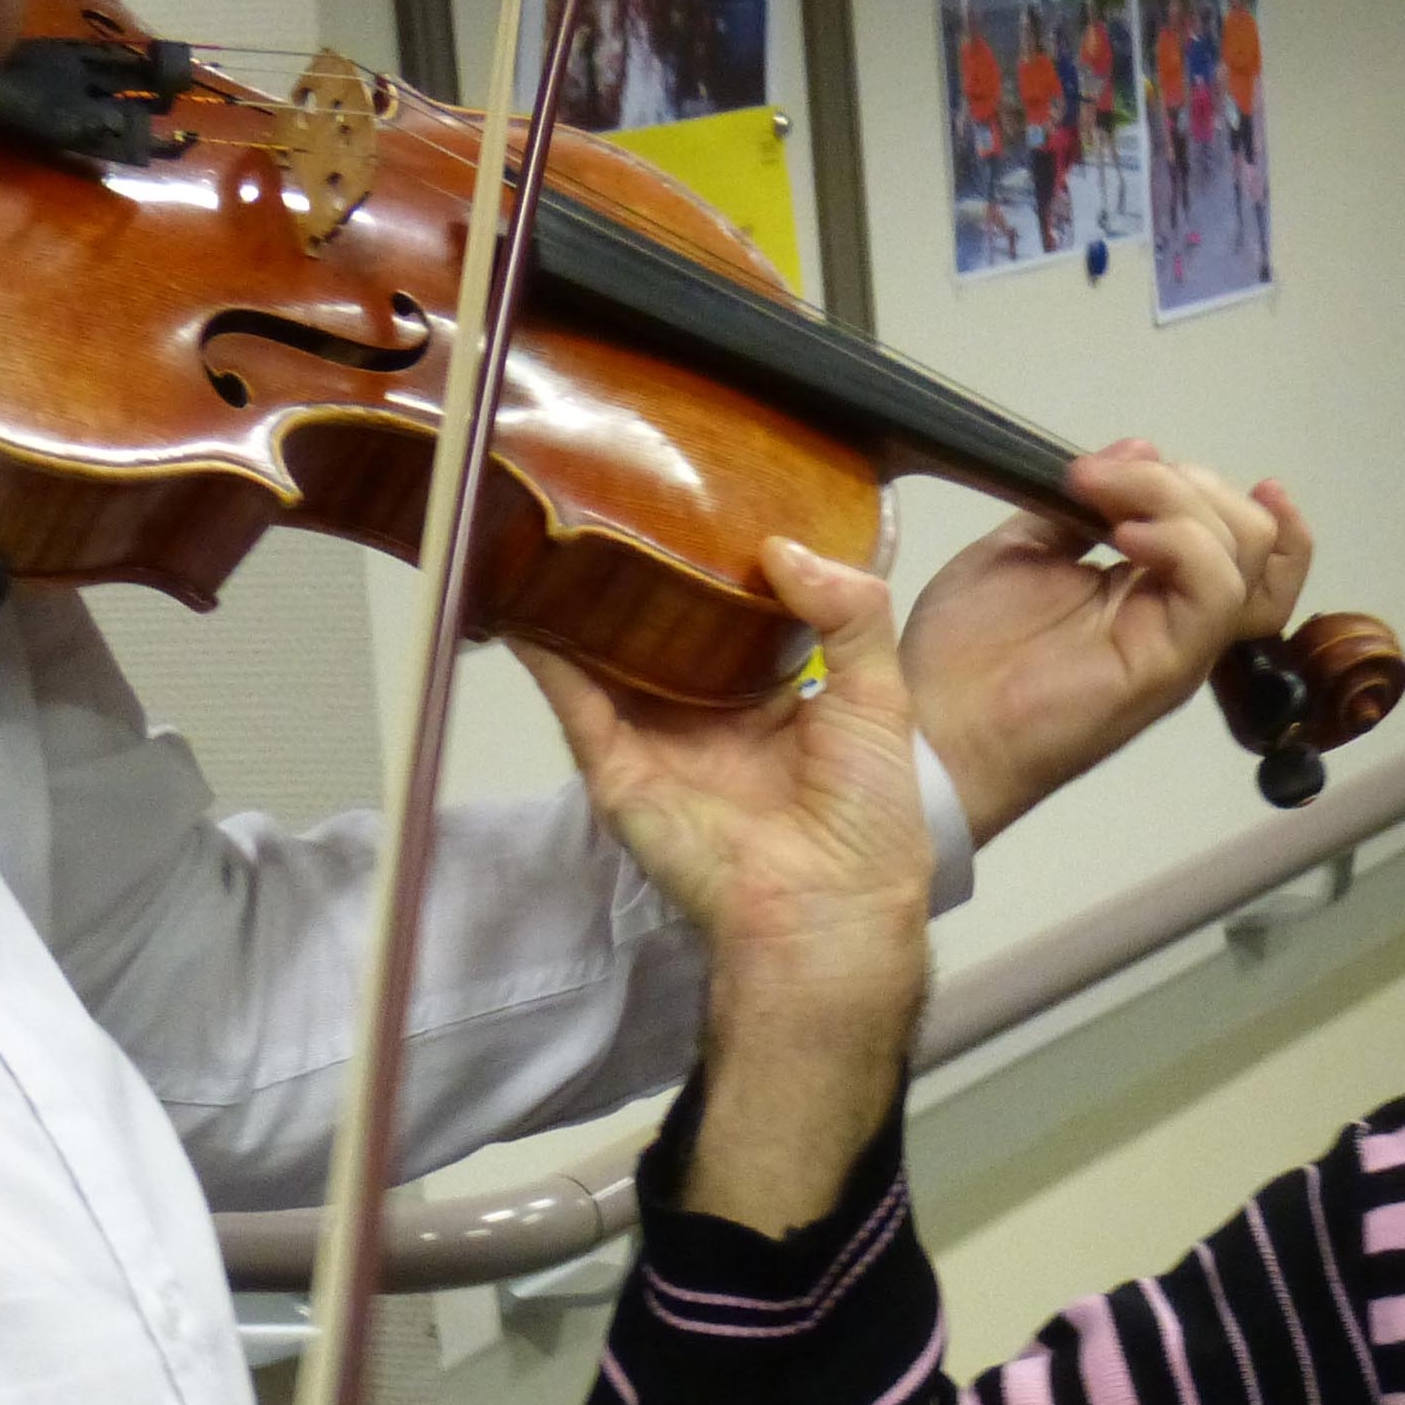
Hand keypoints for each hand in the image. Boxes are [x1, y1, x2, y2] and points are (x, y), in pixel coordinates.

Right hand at [517, 535, 934, 1016]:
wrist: (826, 905)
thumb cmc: (870, 814)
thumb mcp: (880, 693)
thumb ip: (848, 610)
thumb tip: (782, 547)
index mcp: (776, 700)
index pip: (738, 619)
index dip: (723, 567)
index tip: (703, 502)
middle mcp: (712, 717)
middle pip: (664, 632)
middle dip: (644, 576)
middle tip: (621, 498)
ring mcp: (660, 741)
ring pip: (609, 658)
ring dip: (581, 604)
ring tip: (555, 529)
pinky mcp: (618, 770)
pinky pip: (574, 702)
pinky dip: (546, 654)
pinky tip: (523, 595)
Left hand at [903, 444, 1311, 841]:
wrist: (933, 722)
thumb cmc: (964, 651)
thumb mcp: (1019, 549)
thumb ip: (1078, 506)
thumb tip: (1140, 447)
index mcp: (1154, 592)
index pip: (1245, 543)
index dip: (1233, 494)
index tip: (1167, 456)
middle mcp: (1181, 618)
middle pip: (1252, 536)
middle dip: (1187, 481)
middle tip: (1102, 479)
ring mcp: (1182, 644)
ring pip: (1243, 552)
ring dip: (1173, 498)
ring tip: (1098, 496)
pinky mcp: (1168, 665)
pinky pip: (1214, 589)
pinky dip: (1180, 542)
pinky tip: (1120, 535)